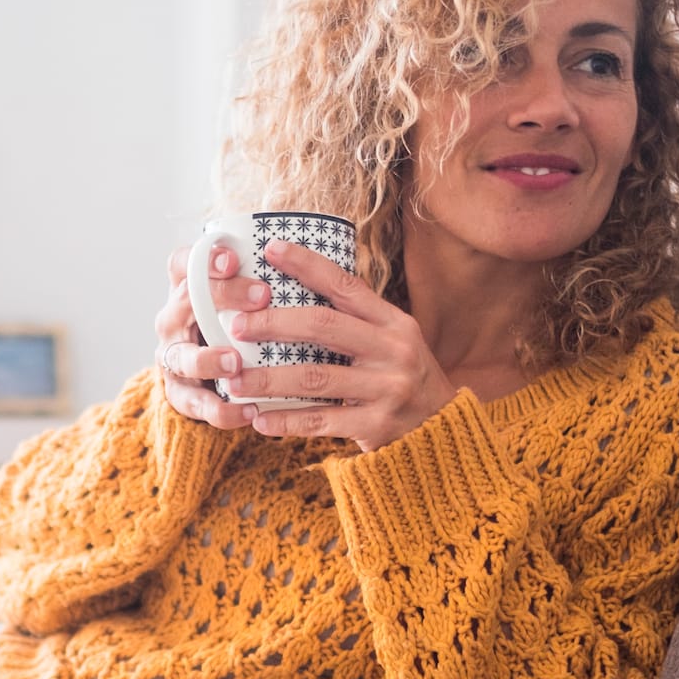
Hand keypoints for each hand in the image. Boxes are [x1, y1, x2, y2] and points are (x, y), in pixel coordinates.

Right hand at [155, 242, 274, 429]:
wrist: (210, 377)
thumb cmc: (240, 326)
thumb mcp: (247, 301)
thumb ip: (266, 283)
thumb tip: (321, 258)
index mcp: (186, 289)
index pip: (183, 263)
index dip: (204, 259)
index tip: (234, 258)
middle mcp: (173, 319)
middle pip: (185, 301)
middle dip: (222, 296)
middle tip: (262, 296)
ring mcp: (173, 357)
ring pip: (181, 356)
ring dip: (207, 359)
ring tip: (234, 363)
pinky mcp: (180, 393)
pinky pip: (195, 403)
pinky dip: (220, 410)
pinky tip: (249, 412)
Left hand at [227, 240, 458, 451]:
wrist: (444, 429)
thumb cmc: (401, 377)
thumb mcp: (391, 341)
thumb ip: (353, 321)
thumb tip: (292, 292)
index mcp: (393, 323)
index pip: (345, 285)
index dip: (307, 265)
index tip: (271, 249)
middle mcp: (392, 350)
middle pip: (324, 327)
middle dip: (274, 323)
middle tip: (237, 326)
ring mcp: (386, 389)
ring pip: (315, 378)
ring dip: (268, 380)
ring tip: (234, 382)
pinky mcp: (377, 425)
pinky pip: (321, 421)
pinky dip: (286, 420)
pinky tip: (259, 419)